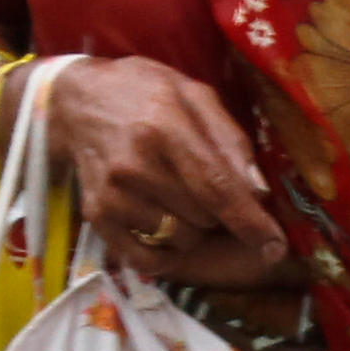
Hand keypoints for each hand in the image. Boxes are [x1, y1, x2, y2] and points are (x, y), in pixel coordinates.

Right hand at [42, 58, 289, 286]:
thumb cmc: (143, 93)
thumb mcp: (193, 94)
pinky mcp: (97, 217)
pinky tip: (163, 220)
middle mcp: (136, 166)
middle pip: (205, 217)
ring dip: (192, 225)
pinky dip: (166, 249)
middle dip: (218, 209)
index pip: (217, 188)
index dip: (251, 222)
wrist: (74, 101)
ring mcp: (113, 196)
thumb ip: (229, 139)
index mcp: (165, 127)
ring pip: (182, 239)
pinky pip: (148, 257)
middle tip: (200, 180)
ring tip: (174, 190)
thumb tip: (259, 191)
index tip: (275, 247)